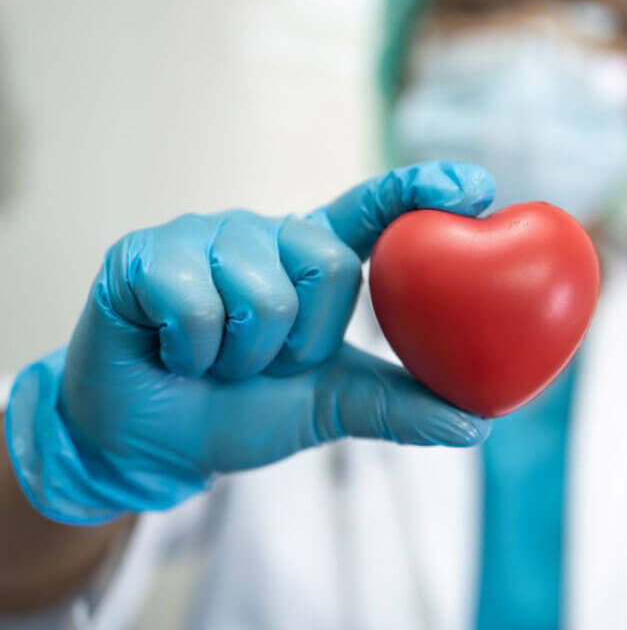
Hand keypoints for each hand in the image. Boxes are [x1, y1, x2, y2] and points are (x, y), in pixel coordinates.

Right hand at [4, 162, 495, 524]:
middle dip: (302, 340)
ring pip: (262, 292)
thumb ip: (398, 406)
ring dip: (244, 355)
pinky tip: (174, 353)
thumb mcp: (330, 406)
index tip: (476, 188)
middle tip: (266, 362)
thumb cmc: (243, 410)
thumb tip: (476, 425)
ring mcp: (205, 236)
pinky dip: (192, 354)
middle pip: (327, 263)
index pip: (373, 209)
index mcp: (312, 256)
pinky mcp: (146, 253)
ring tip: (216, 360)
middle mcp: (266, 233)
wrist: (154, 442)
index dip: (421, 191)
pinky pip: (196, 307)